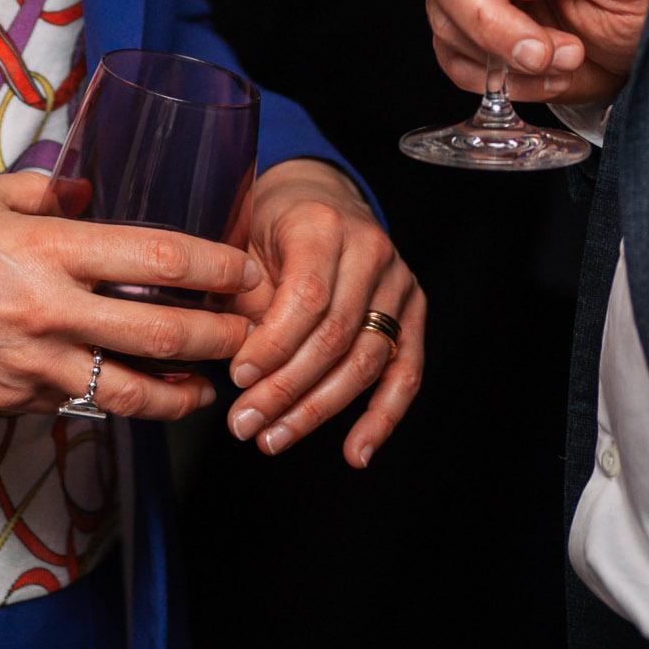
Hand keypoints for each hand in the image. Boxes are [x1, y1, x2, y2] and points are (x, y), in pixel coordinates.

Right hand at [0, 171, 257, 420]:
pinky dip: (112, 399)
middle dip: (221, 338)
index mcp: (43, 247)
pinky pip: (78, 403)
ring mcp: (30, 365)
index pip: (155, 259)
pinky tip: (133, 391)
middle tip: (251, 334)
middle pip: (162, 335)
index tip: (247, 271)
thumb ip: (41, 191)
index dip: (215, 268)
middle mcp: (46, 310)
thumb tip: (86, 194)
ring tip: (208, 387)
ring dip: (182, 393)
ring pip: (131, 393)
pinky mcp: (12, 402)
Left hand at [220, 160, 424, 466]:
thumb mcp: (245, 245)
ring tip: (272, 439)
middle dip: (287, 389)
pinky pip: (406, 372)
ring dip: (318, 410)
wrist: (319, 196)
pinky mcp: (414, 312)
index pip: (307, 298)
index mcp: (323, 225)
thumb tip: (235, 367)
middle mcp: (370, 251)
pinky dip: (383, 418)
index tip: (237, 377)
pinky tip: (356, 452)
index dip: (273, 345)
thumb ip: (244, 299)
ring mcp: (399, 282)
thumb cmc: (271, 225)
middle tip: (244, 424)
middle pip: (336, 336)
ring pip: (367, 361)